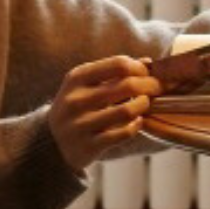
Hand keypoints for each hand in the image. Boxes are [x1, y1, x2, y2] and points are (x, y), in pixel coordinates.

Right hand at [47, 56, 163, 172]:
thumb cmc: (78, 106)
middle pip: (127, 86)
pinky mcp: (89, 145)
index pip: (118, 64)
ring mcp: (81, 124)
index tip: (147, 73)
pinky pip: (124, 133)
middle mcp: (76, 99)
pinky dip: (136, 125)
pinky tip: (137, 121)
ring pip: (127, 111)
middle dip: (149, 85)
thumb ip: (115, 72)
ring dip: (144, 105)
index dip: (140, 68)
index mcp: (76, 78)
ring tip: (145, 104)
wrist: (52, 142)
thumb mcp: (87, 84)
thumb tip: (148, 62)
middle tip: (157, 88)